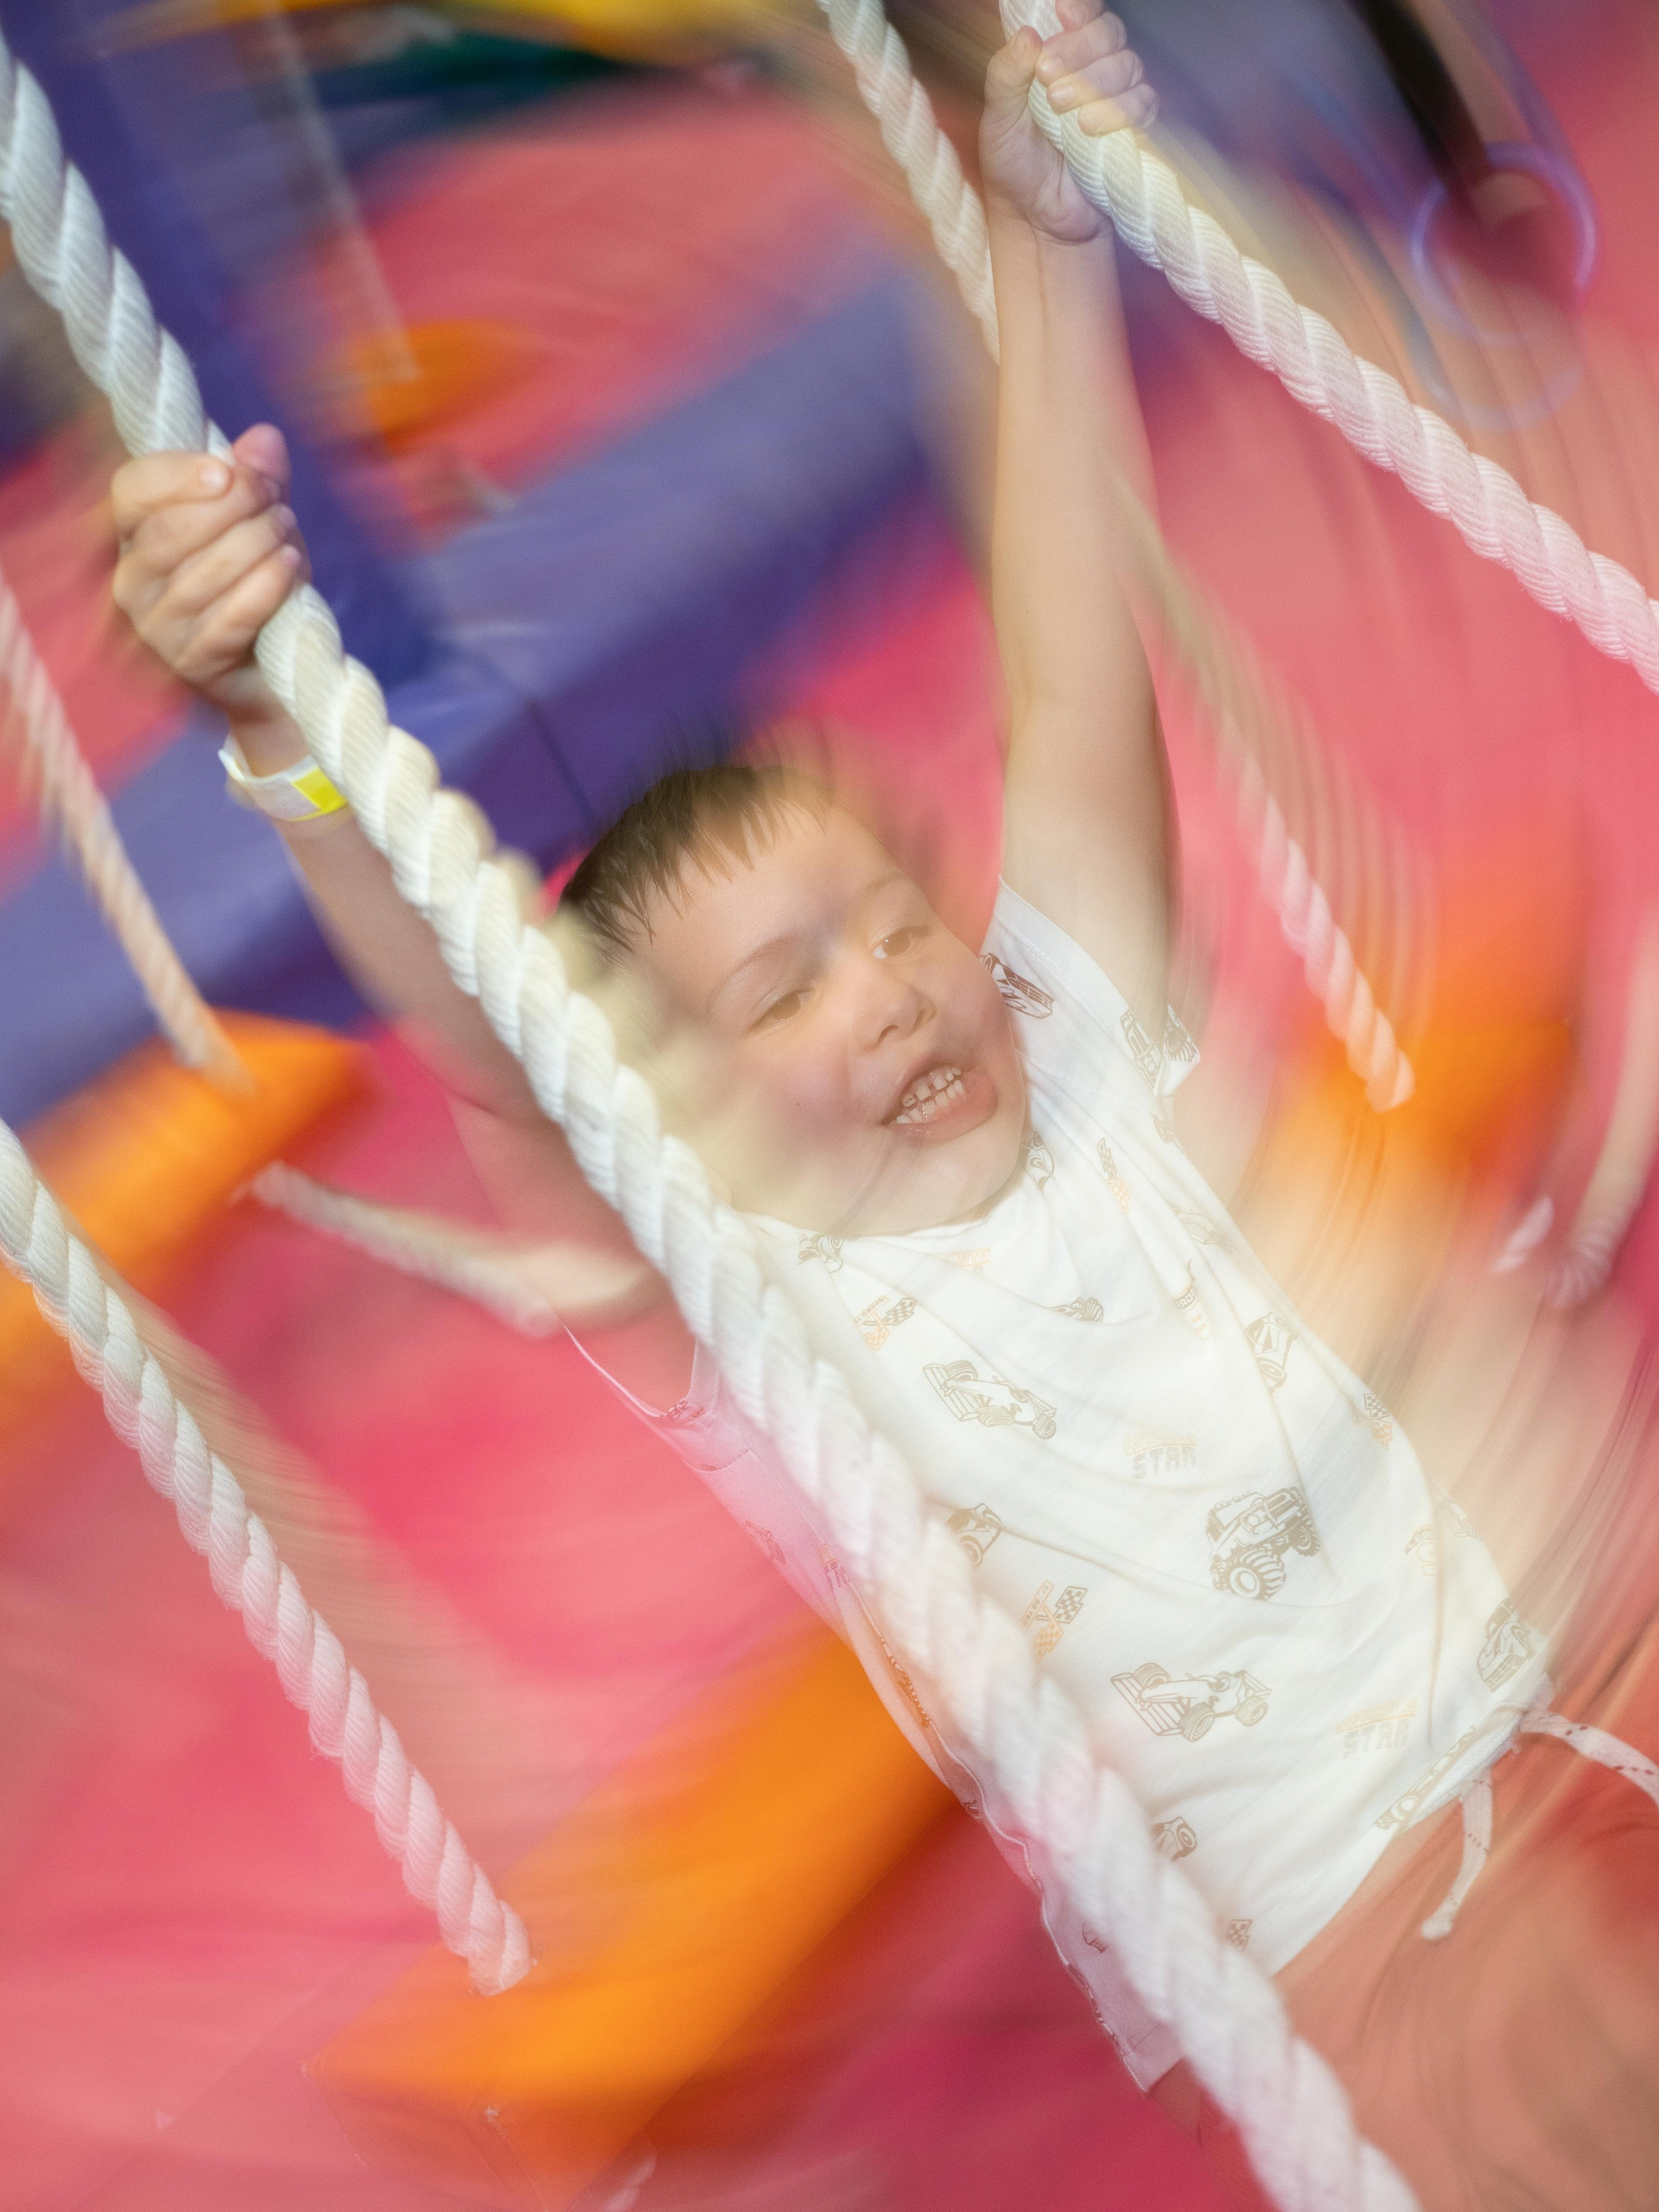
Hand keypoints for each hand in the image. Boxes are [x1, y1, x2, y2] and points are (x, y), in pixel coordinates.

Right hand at [111, 423, 308, 737]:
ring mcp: (156, 628)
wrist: (276, 669)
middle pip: (167, 532)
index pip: (131, 492)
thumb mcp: (264, 522)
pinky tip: (290, 568)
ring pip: (199, 576)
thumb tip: (265, 439)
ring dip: (252, 547)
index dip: (175, 476)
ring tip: (287, 534)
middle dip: (229, 509)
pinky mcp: (191, 664)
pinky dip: (263, 589)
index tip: (226, 471)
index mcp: (135, 536)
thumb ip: (260, 480)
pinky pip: (227, 619)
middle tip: (275, 504)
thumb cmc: (259, 583)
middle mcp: (132, 582)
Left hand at [981, 0, 1155, 244]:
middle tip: (1048, 74)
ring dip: (1096, 81)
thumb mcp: (998, 119)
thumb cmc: (1014, 166)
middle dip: (1081, 48)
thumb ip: (1006, 76)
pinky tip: (1089, 126)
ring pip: (1128, 65)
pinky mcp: (1132, 129)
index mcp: (1059, 55)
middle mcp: (1091, 68)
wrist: (1035, 219)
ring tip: (1060, 107)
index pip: (1081, 14)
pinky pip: (1144, 103)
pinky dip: (1119, 110)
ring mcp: (1115, 97)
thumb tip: (1027, 35)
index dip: (1079, 10)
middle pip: (1108, 33)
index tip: (1062, 15)